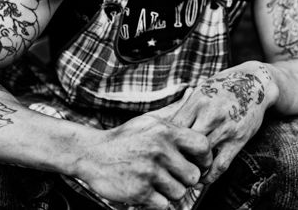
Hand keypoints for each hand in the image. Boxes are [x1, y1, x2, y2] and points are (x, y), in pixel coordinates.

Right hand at [74, 114, 211, 207]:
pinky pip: (164, 205)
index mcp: (165, 132)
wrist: (91, 153)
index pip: (202, 146)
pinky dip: (159, 203)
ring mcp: (149, 171)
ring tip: (159, 184)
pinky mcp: (139, 191)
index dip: (206, 159)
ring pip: (180, 192)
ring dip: (171, 192)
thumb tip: (190, 97)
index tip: (200, 164)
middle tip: (176, 177)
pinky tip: (150, 192)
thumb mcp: (149, 120)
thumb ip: (172, 117)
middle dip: (186, 180)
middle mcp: (160, 150)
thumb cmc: (124, 138)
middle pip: (194, 175)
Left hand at [157, 61, 278, 184]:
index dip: (167, 142)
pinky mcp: (238, 139)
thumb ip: (185, 107)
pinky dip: (209, 176)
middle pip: (185, 144)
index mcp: (198, 101)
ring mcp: (225, 128)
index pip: (174, 128)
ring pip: (201, 157)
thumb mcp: (201, 89)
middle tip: (171, 165)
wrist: (255, 83)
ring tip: (184, 174)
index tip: (163, 150)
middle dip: (177, 157)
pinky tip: (203, 178)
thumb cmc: (223, 86)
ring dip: (192, 167)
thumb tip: (164, 126)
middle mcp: (210, 114)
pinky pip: (220, 165)